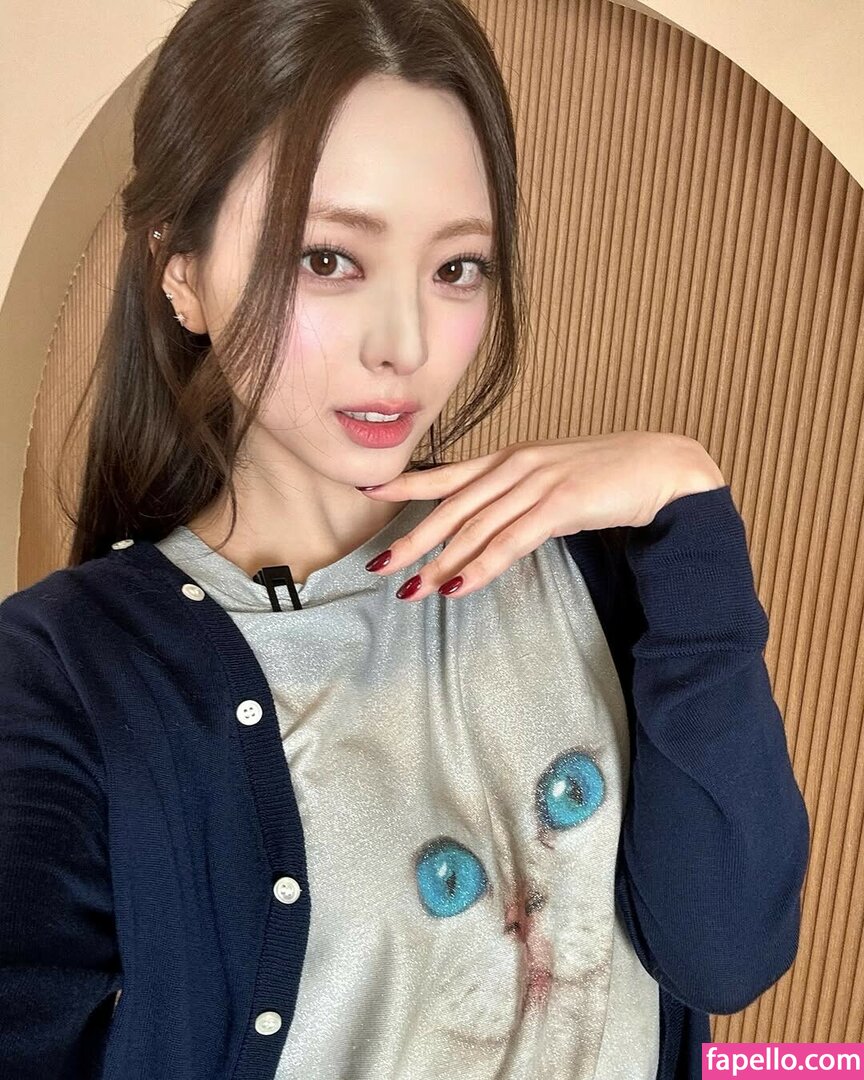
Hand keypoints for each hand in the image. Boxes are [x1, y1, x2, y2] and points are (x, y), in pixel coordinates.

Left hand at [357, 430, 725, 600]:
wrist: (661, 466)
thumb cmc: (608, 475)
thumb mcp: (551, 480)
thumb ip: (518, 497)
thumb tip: (489, 525)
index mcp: (510, 459)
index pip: (447, 475)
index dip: (406, 484)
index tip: (369, 492)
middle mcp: (515, 467)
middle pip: (451, 508)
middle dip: (412, 540)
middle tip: (378, 566)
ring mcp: (536, 483)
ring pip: (474, 529)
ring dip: (440, 563)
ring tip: (411, 590)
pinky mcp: (559, 504)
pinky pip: (509, 543)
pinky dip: (480, 567)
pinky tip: (458, 588)